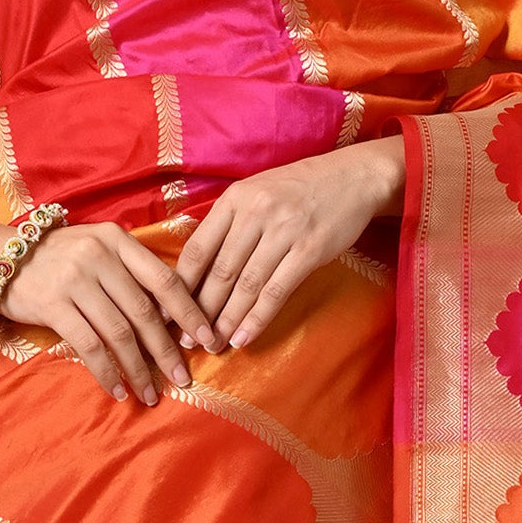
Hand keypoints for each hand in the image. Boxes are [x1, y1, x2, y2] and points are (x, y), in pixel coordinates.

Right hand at [2, 221, 224, 405]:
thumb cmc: (57, 259)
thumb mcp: (97, 249)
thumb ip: (130, 272)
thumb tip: (172, 317)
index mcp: (117, 240)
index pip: (164, 279)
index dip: (190, 313)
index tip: (207, 340)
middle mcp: (99, 255)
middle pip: (144, 312)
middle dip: (167, 351)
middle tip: (183, 379)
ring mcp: (75, 279)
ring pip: (119, 333)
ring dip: (138, 369)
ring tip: (151, 393)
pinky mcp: (53, 304)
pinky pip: (89, 345)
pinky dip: (106, 372)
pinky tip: (118, 390)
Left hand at [175, 137, 405, 349]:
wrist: (353, 177)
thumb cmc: (300, 188)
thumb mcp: (257, 192)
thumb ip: (229, 223)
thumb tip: (198, 267)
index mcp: (235, 199)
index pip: (198, 248)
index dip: (180, 284)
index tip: (167, 311)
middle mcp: (256, 213)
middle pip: (219, 271)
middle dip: (200, 311)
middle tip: (187, 340)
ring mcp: (284, 231)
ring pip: (246, 285)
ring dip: (227, 320)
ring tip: (214, 345)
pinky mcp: (309, 250)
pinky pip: (276, 291)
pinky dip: (257, 318)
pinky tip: (244, 338)